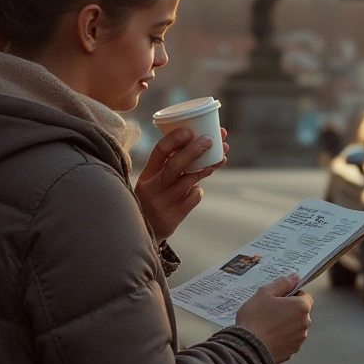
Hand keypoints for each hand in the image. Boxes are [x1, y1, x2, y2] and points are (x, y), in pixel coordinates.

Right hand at [135, 127, 228, 241]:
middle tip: (211, 140)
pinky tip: (197, 189)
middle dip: (194, 151)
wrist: (144, 232)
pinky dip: (198, 191)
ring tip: (219, 160)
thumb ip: (171, 165)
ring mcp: (162, 203)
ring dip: (205, 168)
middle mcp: (152, 188)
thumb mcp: (154, 181)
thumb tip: (202, 140)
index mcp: (147, 174)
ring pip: (188, 182)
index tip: (189, 131)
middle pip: (174, 166)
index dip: (174, 139)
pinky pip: (192, 198)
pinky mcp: (173, 217)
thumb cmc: (157, 198)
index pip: (159, 152)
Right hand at [235, 275, 312, 363]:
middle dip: (288, 310)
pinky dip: (281, 338)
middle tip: (269, 311)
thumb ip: (283, 284)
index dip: (292, 295)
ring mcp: (299, 339)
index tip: (278, 299)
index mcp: (301, 307)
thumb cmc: (255, 318)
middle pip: (300, 312)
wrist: (247, 349)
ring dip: (285, 325)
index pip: (305, 296)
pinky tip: (267, 337)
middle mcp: (305, 324)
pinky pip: (289, 341)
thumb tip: (295, 277)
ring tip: (266, 326)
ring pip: (294, 327)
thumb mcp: (265, 293)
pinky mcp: (291, 352)